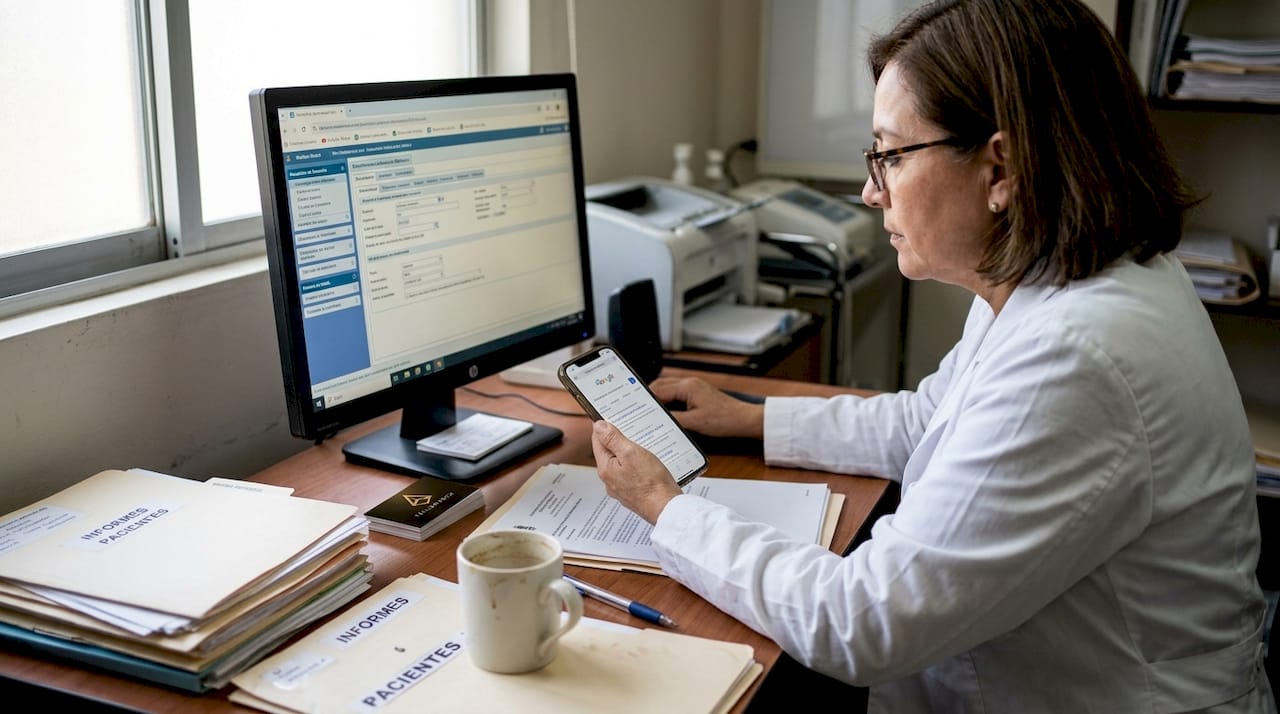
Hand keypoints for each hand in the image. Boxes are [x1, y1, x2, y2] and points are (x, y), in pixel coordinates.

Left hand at [590, 420, 682, 523]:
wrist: (666, 508)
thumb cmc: (651, 483)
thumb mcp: (631, 453)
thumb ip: (612, 439)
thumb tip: (598, 426)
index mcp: (605, 468)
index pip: (598, 441)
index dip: (605, 428)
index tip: (614, 419)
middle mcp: (609, 480)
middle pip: (609, 453)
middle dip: (619, 441)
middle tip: (632, 431)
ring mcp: (620, 488)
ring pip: (621, 464)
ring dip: (629, 454)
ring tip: (643, 447)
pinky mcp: (632, 493)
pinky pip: (630, 474)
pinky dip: (637, 466)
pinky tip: (648, 464)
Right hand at [649, 376, 764, 438]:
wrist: (743, 419)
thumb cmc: (723, 419)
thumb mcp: (695, 422)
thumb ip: (674, 419)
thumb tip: (657, 419)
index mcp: (687, 386)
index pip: (659, 390)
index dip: (646, 400)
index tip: (635, 407)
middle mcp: (689, 382)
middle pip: (661, 386)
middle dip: (649, 397)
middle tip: (638, 408)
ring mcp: (694, 386)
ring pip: (668, 388)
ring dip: (658, 398)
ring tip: (649, 411)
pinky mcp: (697, 392)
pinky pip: (677, 393)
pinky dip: (668, 400)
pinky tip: (665, 411)